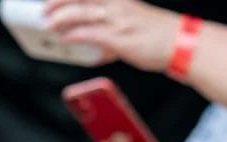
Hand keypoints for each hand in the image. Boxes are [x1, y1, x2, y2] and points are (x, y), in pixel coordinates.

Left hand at [44, 0, 179, 71]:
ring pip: (80, 12)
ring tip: (48, 23)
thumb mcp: (134, 27)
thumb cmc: (161, 37)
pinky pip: (89, 34)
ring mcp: (117, 20)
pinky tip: (65, 39)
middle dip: (59, 0)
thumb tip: (98, 51)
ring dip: (60, 17)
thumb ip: (113, 36)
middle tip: (44, 8)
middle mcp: (117, 5)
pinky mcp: (118, 38)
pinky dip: (74, 35)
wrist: (182, 44)